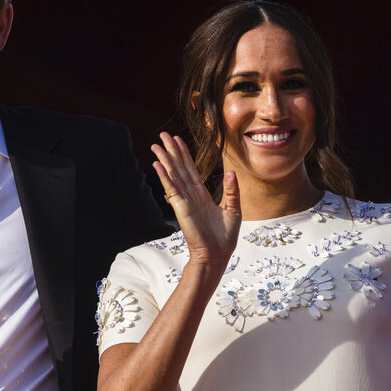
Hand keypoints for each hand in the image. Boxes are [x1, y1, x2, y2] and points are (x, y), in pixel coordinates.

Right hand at [152, 132, 240, 266]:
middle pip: (179, 168)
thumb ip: (232, 191)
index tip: (178, 140)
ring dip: (165, 159)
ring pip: (173, 175)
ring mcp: (185, 201)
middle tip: (162, 135)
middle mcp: (191, 195)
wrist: (217, 255)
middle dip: (171, 151)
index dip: (184, 154)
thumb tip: (230, 172)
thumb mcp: (234, 210)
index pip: (191, 170)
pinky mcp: (181, 208)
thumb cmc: (225, 238)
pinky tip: (158, 164)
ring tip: (156, 145)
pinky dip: (165, 176)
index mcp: (202, 195)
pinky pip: (172, 188)